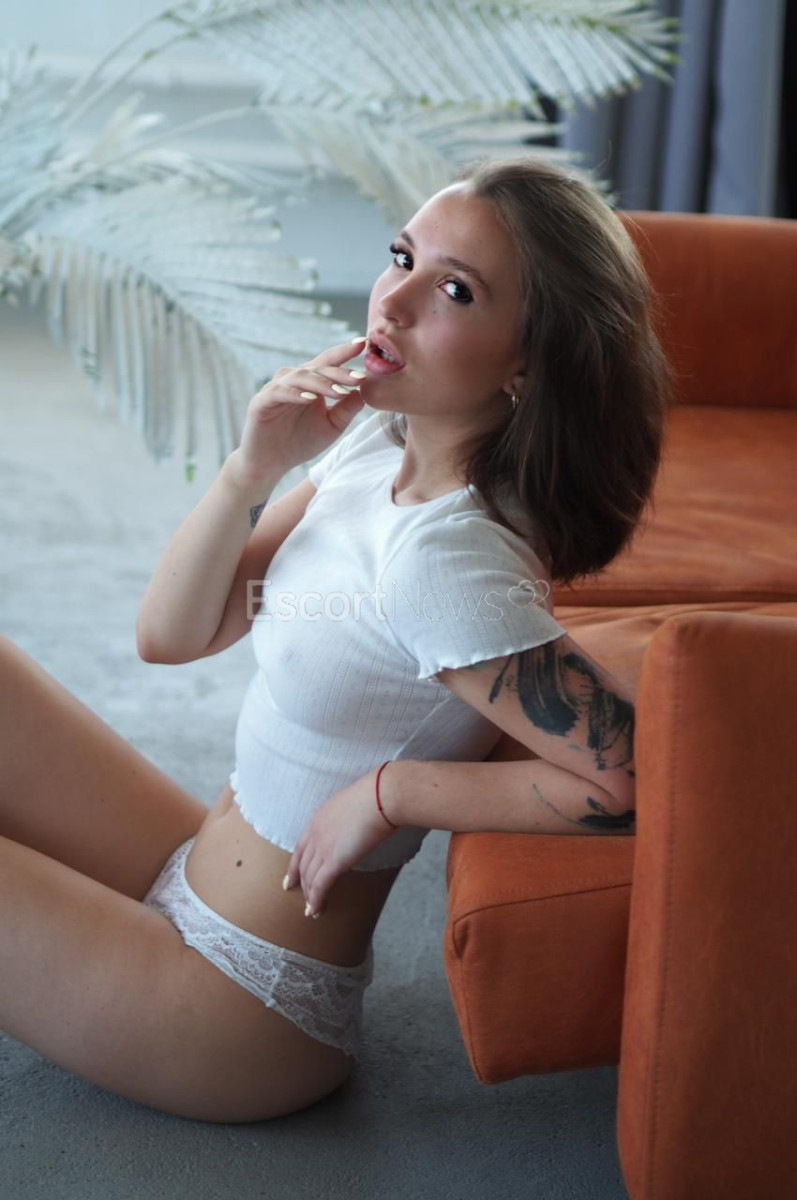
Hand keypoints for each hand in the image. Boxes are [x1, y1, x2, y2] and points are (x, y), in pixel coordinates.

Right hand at [227, 335, 367, 487]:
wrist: (270, 463)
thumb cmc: (300, 442)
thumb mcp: (332, 426)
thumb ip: (347, 409)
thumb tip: (365, 390)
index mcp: (311, 382)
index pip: (329, 363)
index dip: (345, 352)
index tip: (364, 344)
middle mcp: (293, 379)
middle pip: (318, 368)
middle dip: (339, 372)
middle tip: (359, 377)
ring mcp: (276, 388)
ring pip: (300, 377)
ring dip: (321, 383)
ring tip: (339, 391)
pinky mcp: (261, 401)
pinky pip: (279, 392)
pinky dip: (295, 394)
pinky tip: (310, 398)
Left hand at [283, 769, 396, 916]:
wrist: (382, 797)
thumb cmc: (377, 796)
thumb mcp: (354, 806)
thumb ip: (349, 819)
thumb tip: (358, 826)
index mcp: (319, 818)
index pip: (301, 847)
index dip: (295, 865)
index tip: (291, 878)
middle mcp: (316, 833)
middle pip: (303, 865)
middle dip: (301, 884)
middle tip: (301, 899)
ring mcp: (323, 847)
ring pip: (310, 878)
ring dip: (310, 896)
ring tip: (312, 911)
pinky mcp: (335, 861)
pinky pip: (320, 886)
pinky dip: (317, 900)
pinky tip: (317, 910)